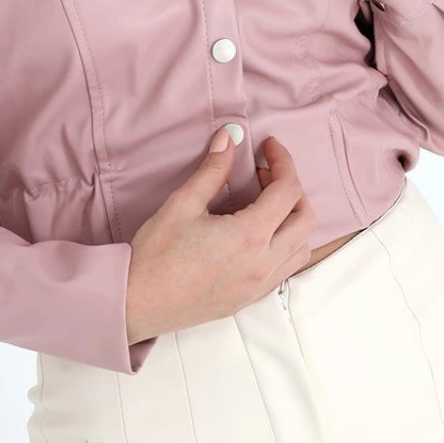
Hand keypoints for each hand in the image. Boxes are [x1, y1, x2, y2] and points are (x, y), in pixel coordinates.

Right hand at [126, 132, 313, 344]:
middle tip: (265, 174)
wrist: (137, 304)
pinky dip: (285, 245)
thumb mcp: (182, 204)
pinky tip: (257, 234)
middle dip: (293, 189)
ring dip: (293, 220)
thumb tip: (229, 138)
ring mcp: (259, 285)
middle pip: (306, 220)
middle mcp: (264, 264)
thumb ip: (212, 170)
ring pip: (301, 248)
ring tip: (264, 203)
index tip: (269, 147)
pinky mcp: (249, 299)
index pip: (288, 191)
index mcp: (250, 236)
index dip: (283, 162)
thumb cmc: (155, 255)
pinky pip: (285, 269)